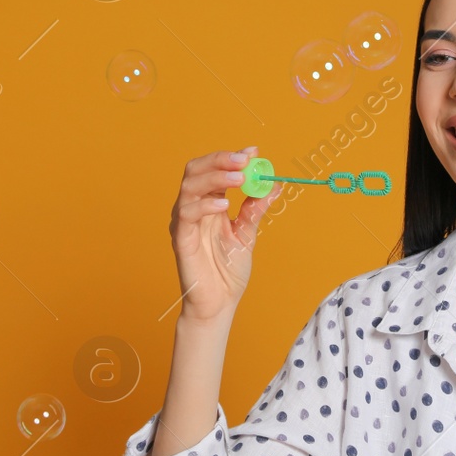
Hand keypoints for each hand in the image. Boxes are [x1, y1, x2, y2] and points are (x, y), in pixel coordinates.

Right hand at [168, 146, 278, 323]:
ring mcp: (184, 222)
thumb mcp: (247, 233)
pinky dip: (204, 205)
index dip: (231, 158)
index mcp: (209, 203)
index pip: (214, 170)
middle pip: (196, 170)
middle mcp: (193, 208)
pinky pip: (186, 215)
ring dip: (215, 178)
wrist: (219, 302)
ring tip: (238, 179)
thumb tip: (275, 185)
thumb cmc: (228, 271)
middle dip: (220, 160)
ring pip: (189, 187)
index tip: (253, 152)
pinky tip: (223, 205)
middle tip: (244, 160)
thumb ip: (256, 208)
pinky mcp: (181, 239)